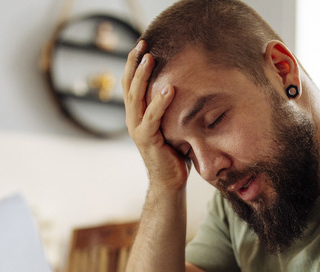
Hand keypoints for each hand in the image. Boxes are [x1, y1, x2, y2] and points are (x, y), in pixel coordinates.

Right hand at [123, 40, 188, 191]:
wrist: (170, 181)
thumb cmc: (175, 153)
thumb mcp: (173, 125)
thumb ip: (173, 109)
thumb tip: (191, 87)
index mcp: (137, 114)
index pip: (132, 83)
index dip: (134, 63)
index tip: (142, 44)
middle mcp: (132, 119)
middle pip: (129, 84)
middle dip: (135, 62)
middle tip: (142, 42)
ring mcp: (137, 129)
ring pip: (136, 97)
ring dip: (143, 76)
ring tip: (149, 58)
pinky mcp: (147, 139)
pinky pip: (152, 117)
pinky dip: (160, 102)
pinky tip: (169, 88)